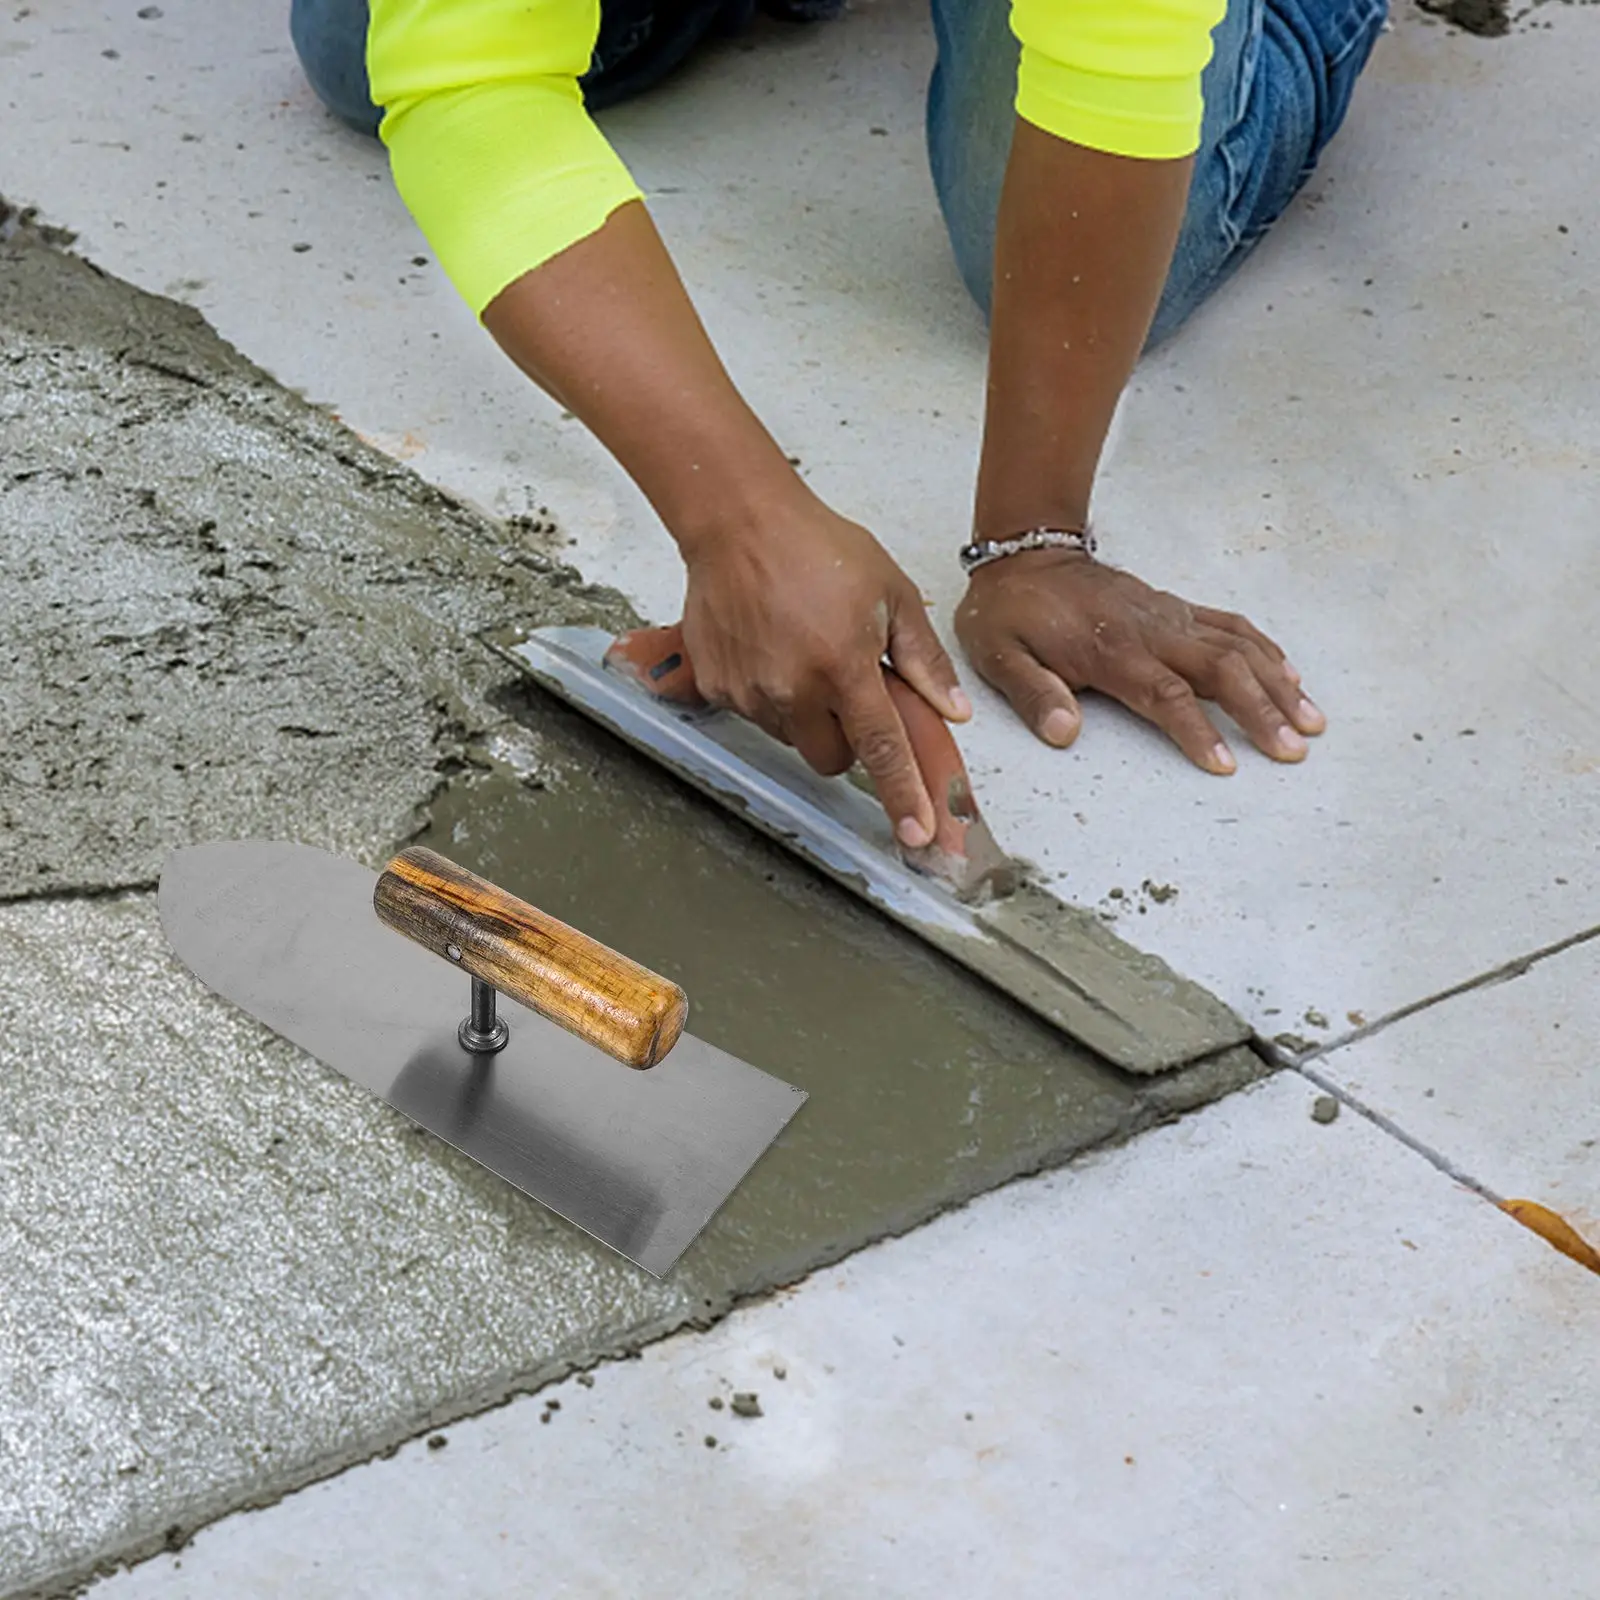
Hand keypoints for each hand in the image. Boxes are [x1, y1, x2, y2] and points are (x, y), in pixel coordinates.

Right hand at [681, 495, 970, 845]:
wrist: (738, 522)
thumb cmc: (814, 546)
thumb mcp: (890, 592)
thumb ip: (923, 658)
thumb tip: (952, 708)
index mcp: (845, 665)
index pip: (883, 749)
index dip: (903, 797)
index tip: (917, 836)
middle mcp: (794, 687)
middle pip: (831, 760)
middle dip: (846, 742)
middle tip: (846, 694)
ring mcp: (750, 691)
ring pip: (790, 739)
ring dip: (805, 716)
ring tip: (802, 655)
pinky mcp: (716, 686)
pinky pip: (753, 715)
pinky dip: (767, 696)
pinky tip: (770, 650)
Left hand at [954, 549, 1323, 772]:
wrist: (1023, 554)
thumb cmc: (1010, 612)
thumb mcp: (998, 655)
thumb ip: (1033, 693)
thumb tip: (1064, 733)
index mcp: (1110, 650)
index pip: (1164, 695)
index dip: (1196, 730)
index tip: (1226, 764)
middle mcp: (1151, 631)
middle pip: (1220, 670)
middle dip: (1261, 710)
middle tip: (1294, 749)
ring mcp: (1169, 616)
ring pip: (1237, 647)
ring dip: (1277, 684)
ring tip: (1311, 722)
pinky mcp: (1175, 607)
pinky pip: (1231, 625)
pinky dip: (1265, 650)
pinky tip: (1290, 677)